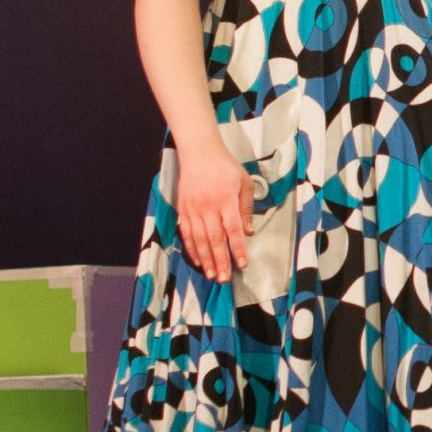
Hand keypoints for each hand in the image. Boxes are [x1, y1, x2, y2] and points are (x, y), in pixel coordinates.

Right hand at [175, 137, 253, 282]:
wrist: (199, 152)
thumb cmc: (225, 167)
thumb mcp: (243, 182)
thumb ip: (246, 208)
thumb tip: (248, 233)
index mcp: (225, 199)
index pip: (233, 229)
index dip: (237, 249)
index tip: (242, 264)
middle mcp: (208, 206)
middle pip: (214, 239)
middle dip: (220, 261)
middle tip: (224, 279)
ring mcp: (192, 209)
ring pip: (198, 239)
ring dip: (205, 260)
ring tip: (211, 275)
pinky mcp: (182, 210)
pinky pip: (186, 233)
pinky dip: (191, 249)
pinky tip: (198, 261)